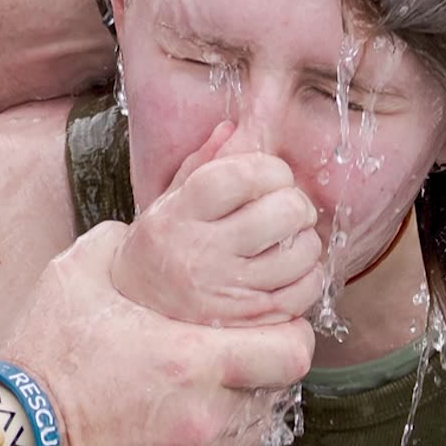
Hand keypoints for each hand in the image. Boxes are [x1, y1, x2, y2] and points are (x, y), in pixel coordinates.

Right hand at [2, 222, 314, 445]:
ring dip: (236, 409)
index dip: (290, 334)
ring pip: (250, 433)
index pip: (292, 352)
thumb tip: (129, 232)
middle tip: (230, 355)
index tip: (272, 325)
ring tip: (197, 390)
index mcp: (192, 361)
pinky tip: (172, 426)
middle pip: (277, 394)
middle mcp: (206, 417)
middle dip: (260, 372)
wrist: (11, 443)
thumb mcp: (70, 280)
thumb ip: (110, 244)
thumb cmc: (41, 361)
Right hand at [113, 121, 323, 326]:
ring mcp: (227, 290)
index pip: (240, 177)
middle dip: (295, 204)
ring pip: (301, 252)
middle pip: (281, 213)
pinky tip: (290, 270)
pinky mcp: (249, 318)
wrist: (136, 302)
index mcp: (180, 214)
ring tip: (287, 240)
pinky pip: (305, 290)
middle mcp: (201, 252)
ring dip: (305, 240)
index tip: (273, 175)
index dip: (270, 169)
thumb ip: (202, 164)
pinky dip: (309, 276)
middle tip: (285, 209)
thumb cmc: (160, 244)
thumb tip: (234, 127)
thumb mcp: (169, 199)